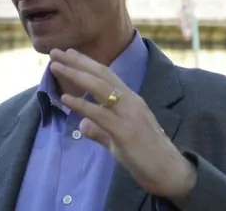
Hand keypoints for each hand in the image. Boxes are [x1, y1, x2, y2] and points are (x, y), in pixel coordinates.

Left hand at [49, 49, 195, 202]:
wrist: (170, 173)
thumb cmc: (147, 157)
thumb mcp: (118, 141)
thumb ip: (100, 131)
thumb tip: (82, 125)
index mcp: (131, 100)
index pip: (107, 74)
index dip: (87, 63)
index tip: (68, 53)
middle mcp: (131, 101)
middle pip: (101, 74)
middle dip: (76, 62)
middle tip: (55, 52)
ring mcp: (129, 114)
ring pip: (99, 87)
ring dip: (75, 75)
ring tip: (55, 67)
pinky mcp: (125, 131)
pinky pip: (100, 114)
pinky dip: (81, 104)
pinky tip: (65, 99)